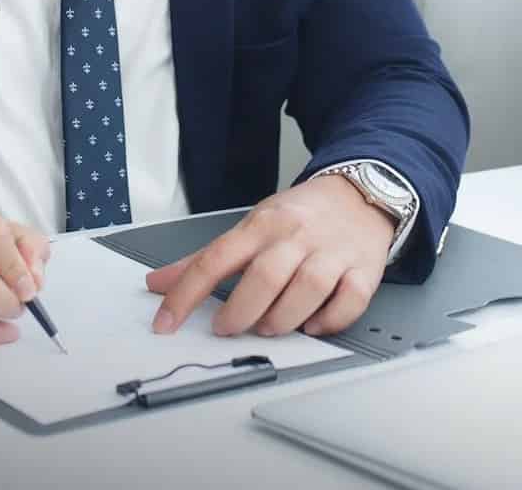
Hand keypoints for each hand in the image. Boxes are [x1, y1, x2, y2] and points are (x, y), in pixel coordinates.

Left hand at [145, 175, 393, 337]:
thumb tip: (158, 283)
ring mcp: (332, 252)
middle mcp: (296, 237)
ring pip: (308, 288)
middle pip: (265, 275)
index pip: (215, 259)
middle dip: (241, 310)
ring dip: (284, 318)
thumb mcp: (249, 226)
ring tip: (268, 328)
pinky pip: (351, 299)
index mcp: (262, 225)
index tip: (166, 322)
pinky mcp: (363, 269)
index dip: (186, 293)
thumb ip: (204, 259)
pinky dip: (331, 319)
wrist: (359, 193)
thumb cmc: (300, 216)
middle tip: (227, 328)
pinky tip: (313, 325)